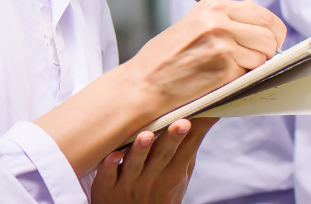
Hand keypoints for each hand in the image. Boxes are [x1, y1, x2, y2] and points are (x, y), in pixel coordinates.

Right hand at [35, 0, 283, 176]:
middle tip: (261, 59)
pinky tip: (226, 80)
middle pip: (269, 30)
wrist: (142, 86)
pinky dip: (245, 79)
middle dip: (270, 47)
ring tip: (234, 70)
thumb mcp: (193, 26)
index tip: (269, 41)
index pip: (261, 13)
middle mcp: (219, 21)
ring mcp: (223, 44)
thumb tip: (258, 23)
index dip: (270, 30)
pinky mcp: (225, 69)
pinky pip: (252, 73)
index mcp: (212, 6)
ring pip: (265, 53)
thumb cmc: (165, 60)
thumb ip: (224, 21)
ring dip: (257, 65)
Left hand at [91, 118, 217, 203]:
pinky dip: (109, 166)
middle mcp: (152, 179)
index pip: (184, 152)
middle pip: (163, 155)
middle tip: (182, 122)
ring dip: (140, 150)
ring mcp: (129, 184)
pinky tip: (113, 155)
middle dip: (172, 139)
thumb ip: (188, 150)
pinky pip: (107, 176)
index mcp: (172, 175)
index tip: (202, 115)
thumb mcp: (179, 177)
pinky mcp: (106, 188)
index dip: (191, 135)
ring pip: (135, 164)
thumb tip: (204, 117)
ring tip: (146, 135)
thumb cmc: (159, 194)